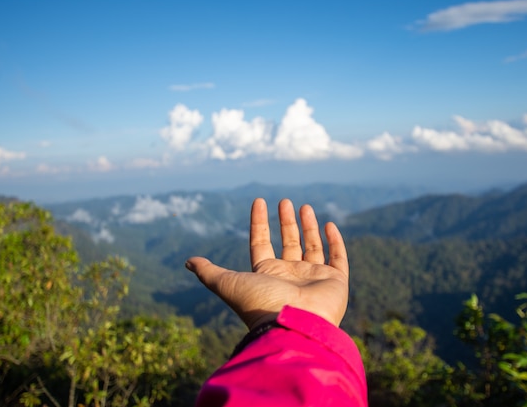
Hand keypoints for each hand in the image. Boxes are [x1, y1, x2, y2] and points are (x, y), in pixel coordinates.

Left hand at [185, 198, 348, 329]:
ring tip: (304, 206)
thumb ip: (209, 272)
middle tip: (284, 201)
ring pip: (312, 247)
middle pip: (287, 243)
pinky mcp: (335, 282)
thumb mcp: (229, 284)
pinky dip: (335, 242)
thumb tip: (187, 262)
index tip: (258, 201)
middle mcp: (290, 276)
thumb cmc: (261, 304)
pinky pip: (338, 258)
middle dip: (286, 222)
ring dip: (308, 227)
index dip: (258, 223)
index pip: (260, 243)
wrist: (295, 324)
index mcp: (266, 275)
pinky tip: (329, 224)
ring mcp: (314, 278)